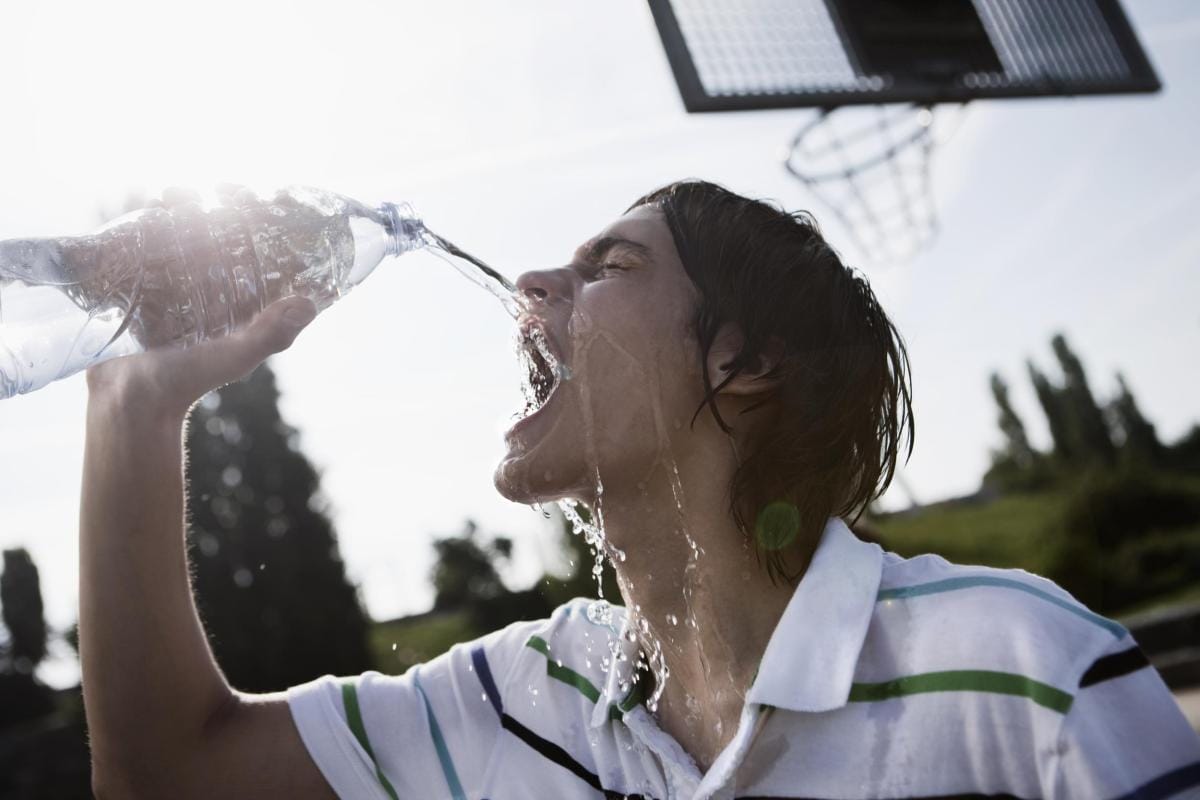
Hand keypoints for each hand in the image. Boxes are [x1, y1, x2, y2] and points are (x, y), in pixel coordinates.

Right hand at [86, 185, 316, 421]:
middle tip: (210, 189)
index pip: (258, 247)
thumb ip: (270, 333)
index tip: (260, 195)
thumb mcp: (235, 355)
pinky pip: (144, 245)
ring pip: (180, 231)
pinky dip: (144, 223)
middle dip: (216, 203)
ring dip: (179, 206)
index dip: (261, 218)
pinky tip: (143, 210)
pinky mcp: (139, 285)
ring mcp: (174, 283)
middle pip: (218, 230)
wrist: (130, 401)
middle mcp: (211, 286)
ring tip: (172, 195)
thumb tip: (307, 303)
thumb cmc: (188, 381)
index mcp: (241, 298)